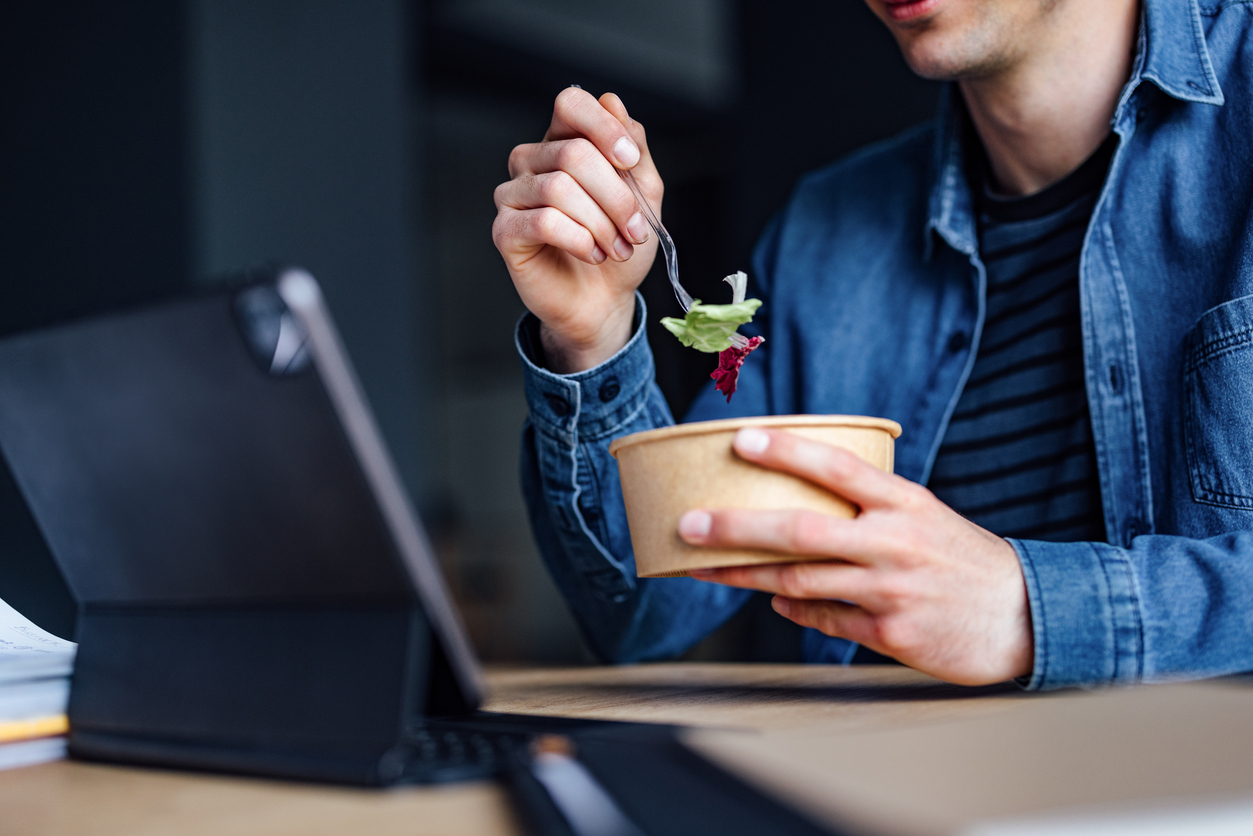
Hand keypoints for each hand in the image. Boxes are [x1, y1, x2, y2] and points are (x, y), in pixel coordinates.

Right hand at [493, 88, 660, 372]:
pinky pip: (544, 221)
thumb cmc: (619, 245)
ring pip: (559, 188)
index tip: (631, 162)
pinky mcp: (505, 231)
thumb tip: (611, 102)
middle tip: (636, 230)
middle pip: (574, 154)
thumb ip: (634, 149)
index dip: (603, 127)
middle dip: (616, 197)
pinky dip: (580, 239)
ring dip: (601, 223)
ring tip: (617, 248)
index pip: (571, 104)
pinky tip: (592, 254)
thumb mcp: (644, 194)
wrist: (604, 300)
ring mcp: (513, 195)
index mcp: (564, 142)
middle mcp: (533, 162)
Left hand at [679, 428, 1033, 684]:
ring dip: (745, 575)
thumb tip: (798, 495)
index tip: (739, 440)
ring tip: (703, 566)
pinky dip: (792, 608)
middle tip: (689, 524)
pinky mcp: (890, 632)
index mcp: (904, 502)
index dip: (786, 451)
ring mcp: (890, 590)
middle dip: (736, 527)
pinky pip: (823, 617)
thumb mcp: (923, 513)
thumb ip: (868, 503)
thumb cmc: (961, 558)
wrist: (1022, 615)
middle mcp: (894, 542)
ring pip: (800, 580)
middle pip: (800, 531)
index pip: (836, 467)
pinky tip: (772, 599)